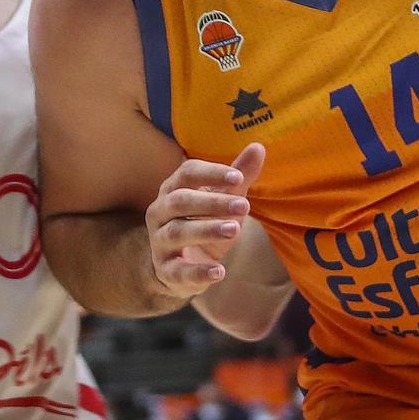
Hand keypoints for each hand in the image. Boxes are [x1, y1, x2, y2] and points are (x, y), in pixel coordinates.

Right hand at [146, 143, 264, 299]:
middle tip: (244, 205)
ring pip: (177, 232)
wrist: (180, 266)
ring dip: (207, 230)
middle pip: (181, 201)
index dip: (212, 173)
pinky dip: (198, 272)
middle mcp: (160, 211)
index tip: (238, 178)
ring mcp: (160, 241)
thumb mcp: (223, 201)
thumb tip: (258, 147)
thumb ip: (238, 178)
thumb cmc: (203, 223)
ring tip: (234, 230)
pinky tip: (220, 272)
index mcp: (173, 188)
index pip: (187, 173)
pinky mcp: (166, 270)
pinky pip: (178, 271)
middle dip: (212, 202)